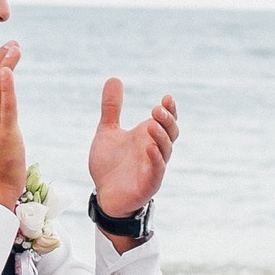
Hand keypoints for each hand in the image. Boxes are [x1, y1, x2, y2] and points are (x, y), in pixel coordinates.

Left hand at [88, 81, 176, 222]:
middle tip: (157, 109)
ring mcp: (154, 167)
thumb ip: (112, 108)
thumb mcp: (107, 131)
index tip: (166, 97)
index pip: (166, 121)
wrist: (104, 195)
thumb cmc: (110, 165)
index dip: (170, 110)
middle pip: (171, 133)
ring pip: (165, 151)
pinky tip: (148, 148)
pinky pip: (156, 171)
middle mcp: (155, 151)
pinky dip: (155, 159)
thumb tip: (114, 78)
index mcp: (148, 137)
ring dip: (161, 137)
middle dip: (167, 121)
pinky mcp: (148, 184)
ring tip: (151, 125)